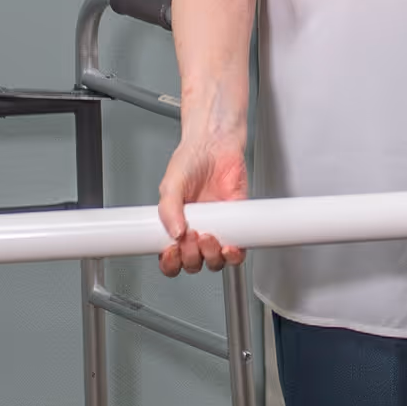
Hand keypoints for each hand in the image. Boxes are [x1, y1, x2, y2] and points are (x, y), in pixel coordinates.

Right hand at [158, 133, 247, 273]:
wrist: (217, 143)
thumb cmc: (191, 160)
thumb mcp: (171, 184)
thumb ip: (168, 208)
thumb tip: (175, 233)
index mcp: (175, 225)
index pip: (171, 257)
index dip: (171, 262)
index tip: (171, 252)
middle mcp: (196, 230)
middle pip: (193, 262)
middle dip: (191, 257)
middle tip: (191, 236)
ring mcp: (217, 227)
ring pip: (215, 260)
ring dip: (211, 257)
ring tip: (207, 237)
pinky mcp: (237, 222)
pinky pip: (238, 249)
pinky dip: (235, 254)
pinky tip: (229, 246)